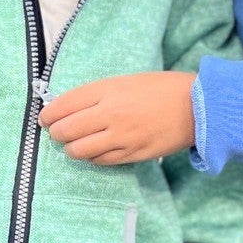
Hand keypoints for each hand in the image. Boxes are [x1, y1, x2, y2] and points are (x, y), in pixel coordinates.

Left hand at [40, 72, 196, 164]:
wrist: (196, 106)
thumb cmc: (161, 89)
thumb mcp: (126, 81)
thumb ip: (98, 94)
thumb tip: (69, 108)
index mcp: (108, 90)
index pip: (63, 104)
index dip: (48, 114)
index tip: (45, 118)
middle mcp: (111, 113)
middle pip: (66, 130)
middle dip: (56, 133)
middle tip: (56, 133)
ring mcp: (121, 136)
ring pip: (79, 150)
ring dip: (71, 149)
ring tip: (73, 145)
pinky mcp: (132, 154)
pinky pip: (100, 161)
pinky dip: (92, 157)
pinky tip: (95, 151)